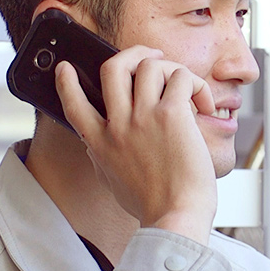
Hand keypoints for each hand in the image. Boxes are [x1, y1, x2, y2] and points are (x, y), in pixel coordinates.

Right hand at [55, 46, 216, 243]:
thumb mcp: (112, 182)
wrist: (176, 217)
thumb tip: (91, 145)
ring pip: (150, 65)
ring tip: (187, 86)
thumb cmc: (152, 205)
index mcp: (100, 143)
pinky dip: (196, 85)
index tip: (65, 68)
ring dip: (171, 69)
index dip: (66, 82)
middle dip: (133, 53)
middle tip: (152, 57)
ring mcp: (143, 117)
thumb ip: (101, 158)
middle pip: (113, 68)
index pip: (73, 104)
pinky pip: (182, 78)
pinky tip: (204, 105)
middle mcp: (118, 125)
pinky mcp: (171, 115)